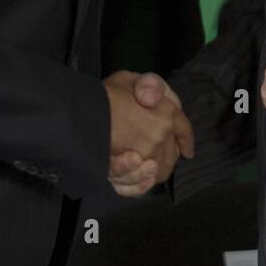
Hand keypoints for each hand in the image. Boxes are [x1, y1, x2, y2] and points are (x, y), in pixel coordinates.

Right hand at [104, 71, 193, 196]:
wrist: (78, 112)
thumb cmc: (102, 96)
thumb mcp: (128, 79)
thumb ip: (149, 85)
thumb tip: (152, 97)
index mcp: (165, 113)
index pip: (184, 129)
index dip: (186, 140)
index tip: (188, 150)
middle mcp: (158, 136)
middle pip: (171, 155)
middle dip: (167, 155)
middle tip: (154, 151)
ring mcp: (143, 156)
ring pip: (157, 172)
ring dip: (152, 170)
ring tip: (142, 163)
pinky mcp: (125, 172)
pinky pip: (137, 186)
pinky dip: (139, 184)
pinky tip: (138, 178)